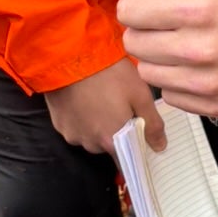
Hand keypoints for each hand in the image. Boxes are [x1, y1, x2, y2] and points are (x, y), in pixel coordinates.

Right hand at [45, 57, 163, 153]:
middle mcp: (90, 144)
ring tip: (99, 98)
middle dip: (115, 130)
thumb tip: (160, 146)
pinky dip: (80, 117)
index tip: (138, 137)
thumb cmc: (108, 72)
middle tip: (119, 105)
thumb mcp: (139, 93)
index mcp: (113, 140)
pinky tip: (83, 97)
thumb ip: (152, 123)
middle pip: (108, 146)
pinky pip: (74, 126)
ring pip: (90, 135)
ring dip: (96, 124)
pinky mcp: (57, 123)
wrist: (70, 55)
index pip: (127, 161)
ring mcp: (71, 134)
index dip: (134, 151)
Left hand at [116, 0, 217, 117]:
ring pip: (149, 73)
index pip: (129, 12)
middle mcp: (200, 49)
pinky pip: (172, 97)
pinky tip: (195, 64)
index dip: (137, 2)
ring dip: (157, 57)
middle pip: (133, 44)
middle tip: (165, 20)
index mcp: (195, 8)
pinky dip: (177, 82)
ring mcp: (209, 82)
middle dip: (144, 29)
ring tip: (178, 41)